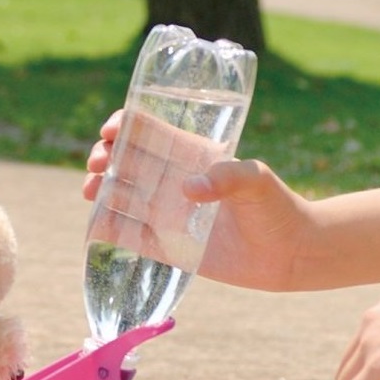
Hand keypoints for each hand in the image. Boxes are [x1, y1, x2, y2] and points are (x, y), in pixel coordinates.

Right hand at [85, 110, 312, 290]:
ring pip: (119, 195)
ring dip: (98, 189)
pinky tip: (93, 223)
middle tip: (99, 162)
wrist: (289, 254)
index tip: (111, 129)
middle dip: (104, 156)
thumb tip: (188, 188)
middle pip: (124, 161)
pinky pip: (127, 235)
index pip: (148, 133)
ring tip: (90, 189)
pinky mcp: (165, 245)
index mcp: (190, 156)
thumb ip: (228, 178)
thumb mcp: (257, 182)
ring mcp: (165, 213)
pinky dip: (106, 228)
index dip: (125, 126)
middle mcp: (172, 182)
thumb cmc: (278, 208)